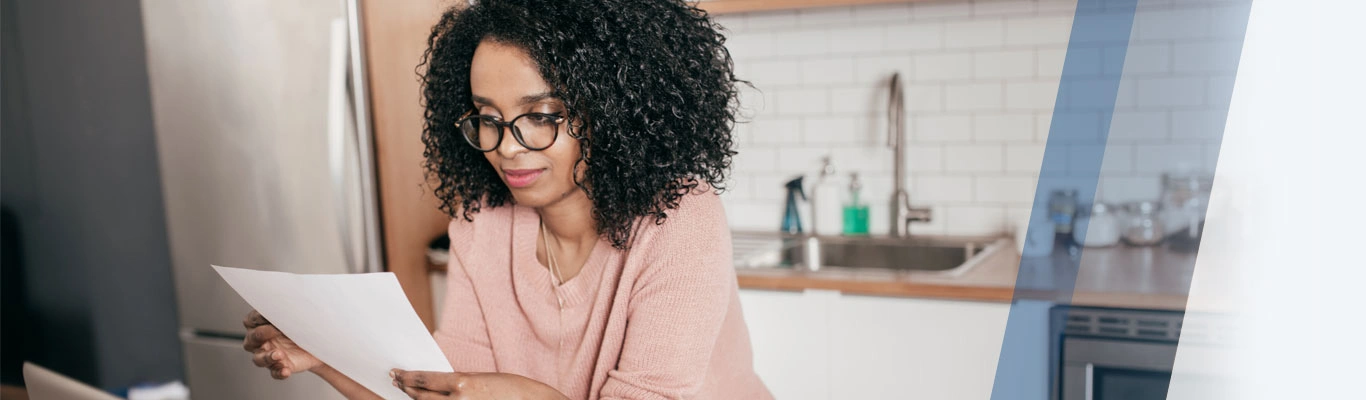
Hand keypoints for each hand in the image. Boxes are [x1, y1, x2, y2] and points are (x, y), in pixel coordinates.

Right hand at [243, 310, 323, 378]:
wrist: (319, 343)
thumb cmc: (303, 326)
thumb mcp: (297, 315)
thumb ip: (288, 311)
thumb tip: (291, 301)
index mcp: (262, 325)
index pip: (251, 320)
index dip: (258, 317)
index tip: (270, 314)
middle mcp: (262, 341)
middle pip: (250, 340)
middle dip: (260, 335)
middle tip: (275, 330)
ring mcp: (269, 355)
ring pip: (259, 359)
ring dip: (267, 356)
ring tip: (279, 354)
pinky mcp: (279, 367)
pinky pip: (274, 372)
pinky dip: (279, 372)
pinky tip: (286, 370)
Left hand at [390, 369, 566, 399]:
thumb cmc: (511, 389)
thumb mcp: (481, 379)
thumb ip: (458, 382)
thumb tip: (437, 384)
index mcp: (463, 382)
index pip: (425, 379)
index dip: (408, 376)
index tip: (397, 372)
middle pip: (422, 396)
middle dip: (406, 387)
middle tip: (395, 380)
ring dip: (415, 398)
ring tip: (405, 390)